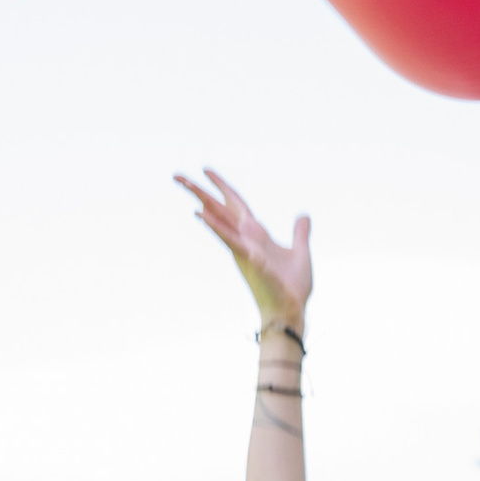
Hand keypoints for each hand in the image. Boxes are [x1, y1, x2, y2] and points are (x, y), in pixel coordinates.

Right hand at [181, 166, 311, 332]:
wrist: (291, 310)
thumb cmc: (293, 287)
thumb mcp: (301, 251)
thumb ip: (300, 232)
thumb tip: (303, 216)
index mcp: (256, 234)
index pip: (235, 203)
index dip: (222, 186)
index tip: (205, 170)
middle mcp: (245, 237)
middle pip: (219, 207)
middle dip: (199, 190)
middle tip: (176, 175)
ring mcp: (244, 247)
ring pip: (218, 218)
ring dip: (200, 199)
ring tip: (182, 183)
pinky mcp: (249, 258)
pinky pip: (229, 239)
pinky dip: (215, 226)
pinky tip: (199, 213)